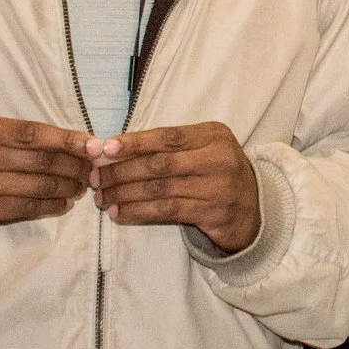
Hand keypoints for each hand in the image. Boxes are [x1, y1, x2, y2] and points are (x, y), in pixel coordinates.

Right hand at [0, 111, 93, 244]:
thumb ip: (11, 133)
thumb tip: (65, 140)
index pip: (31, 132)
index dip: (66, 139)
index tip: (92, 145)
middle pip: (39, 160)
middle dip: (74, 165)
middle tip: (93, 168)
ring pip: (37, 186)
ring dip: (67, 187)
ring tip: (82, 186)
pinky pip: (27, 209)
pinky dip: (51, 206)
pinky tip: (65, 203)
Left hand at [86, 122, 260, 253]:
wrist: (254, 210)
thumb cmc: (217, 174)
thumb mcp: (203, 150)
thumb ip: (168, 148)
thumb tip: (114, 151)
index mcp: (214, 134)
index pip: (167, 136)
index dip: (133, 143)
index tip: (105, 150)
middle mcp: (219, 158)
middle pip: (160, 164)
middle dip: (121, 171)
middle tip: (95, 178)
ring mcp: (218, 187)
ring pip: (159, 189)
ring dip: (124, 194)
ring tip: (102, 198)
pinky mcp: (213, 213)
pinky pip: (167, 211)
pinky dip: (138, 212)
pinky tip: (120, 214)